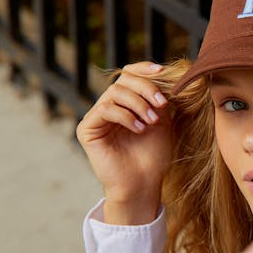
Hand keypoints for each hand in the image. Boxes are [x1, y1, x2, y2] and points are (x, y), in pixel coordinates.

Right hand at [76, 62, 172, 223]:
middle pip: (123, 80)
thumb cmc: (153, 155)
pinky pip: (105, 109)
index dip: (144, 69)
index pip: (129, 74)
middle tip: (162, 104)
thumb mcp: (162, 120)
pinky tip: (139, 129)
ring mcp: (96, 117)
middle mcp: (108, 106)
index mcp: (125, 102)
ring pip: (115, 93)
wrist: (143, 183)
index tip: (162, 71)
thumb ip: (159, 97)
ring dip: (138, 103)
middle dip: (146, 88)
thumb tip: (166, 72)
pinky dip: (125, 116)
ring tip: (152, 121)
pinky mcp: (87, 129)